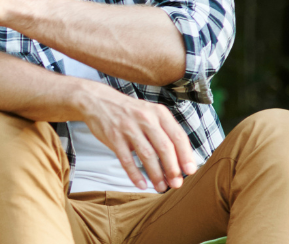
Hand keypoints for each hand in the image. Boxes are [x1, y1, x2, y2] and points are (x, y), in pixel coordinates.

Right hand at [72, 83, 198, 191]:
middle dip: (172, 169)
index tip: (190, 171)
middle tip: (176, 184)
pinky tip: (141, 184)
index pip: (178, 136)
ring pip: (147, 155)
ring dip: (156, 175)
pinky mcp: (114, 137)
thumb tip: (180, 159)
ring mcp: (129, 127)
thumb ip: (165, 131)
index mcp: (159, 113)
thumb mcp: (150, 112)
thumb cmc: (130, 112)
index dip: (186, 155)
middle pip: (164, 147)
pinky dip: (134, 174)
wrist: (98, 100)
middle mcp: (146, 118)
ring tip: (161, 187)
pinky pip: (126, 160)